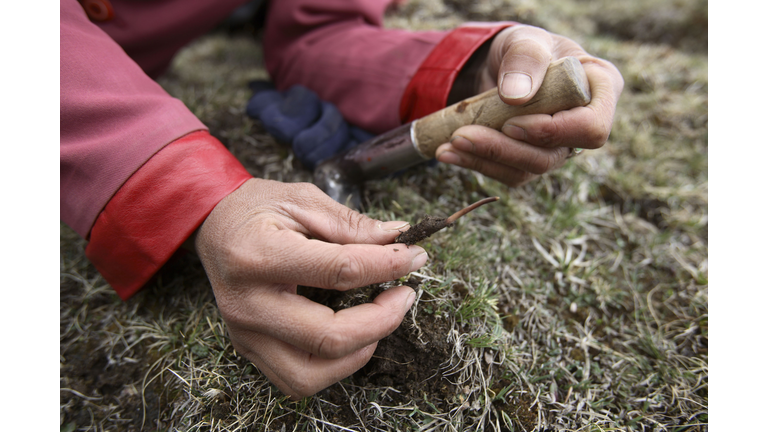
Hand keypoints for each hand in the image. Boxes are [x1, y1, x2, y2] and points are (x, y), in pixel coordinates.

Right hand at [195, 178, 427, 397]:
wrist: (211, 224)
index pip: (339, 271)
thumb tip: (398, 239)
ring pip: (311, 374)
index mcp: (258, 255)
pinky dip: (333, 367)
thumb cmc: (255, 208)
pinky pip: (296, 380)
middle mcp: (248, 303)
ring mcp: (245, 333)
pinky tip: (352, 338)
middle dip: (382, 320)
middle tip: (404, 295)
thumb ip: (351, 224)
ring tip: (379, 321)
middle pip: (328, 336)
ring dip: (358, 353)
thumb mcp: (302, 199)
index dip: (387, 265)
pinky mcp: (248, 348)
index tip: (414, 256)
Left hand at [436, 24, 623, 185]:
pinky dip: (474, 163)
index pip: (591, 128)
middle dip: (503, 150)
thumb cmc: (525, 50)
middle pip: (551, 156)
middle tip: (461, 136)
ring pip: (525, 170)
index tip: (514, 122)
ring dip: (483, 160)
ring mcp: (557, 148)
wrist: (503, 66)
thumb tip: (515, 97)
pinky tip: (447, 152)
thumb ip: (525, 60)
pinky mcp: (530, 160)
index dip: (554, 132)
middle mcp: (582, 126)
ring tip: (447, 145)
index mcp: (600, 91)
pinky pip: (506, 172)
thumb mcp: (525, 41)